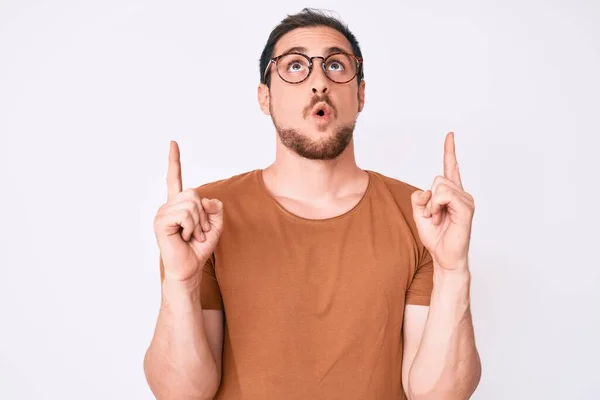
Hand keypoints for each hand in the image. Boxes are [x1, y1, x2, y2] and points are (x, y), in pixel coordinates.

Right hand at [153, 141, 223, 281]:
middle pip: (194, 194)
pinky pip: (185, 214)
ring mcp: (162, 213)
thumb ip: (216, 209)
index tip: (173, 142)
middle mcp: (168, 205)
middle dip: (204, 215)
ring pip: (191, 204)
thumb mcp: (215, 226)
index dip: (174, 160)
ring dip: (198, 224)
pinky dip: (191, 227)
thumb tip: (208, 200)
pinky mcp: (160, 222)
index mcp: (178, 204)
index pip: (175, 178)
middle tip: (199, 232)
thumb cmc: (198, 248)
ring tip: (191, 236)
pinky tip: (183, 238)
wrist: (188, 269)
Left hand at [411, 132, 474, 271]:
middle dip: (428, 199)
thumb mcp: (419, 213)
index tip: (450, 135)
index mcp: (452, 193)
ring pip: (439, 186)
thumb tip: (426, 191)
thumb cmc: (435, 236)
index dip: (449, 150)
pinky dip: (436, 207)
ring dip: (431, 205)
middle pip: (437, 179)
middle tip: (432, 216)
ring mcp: (466, 200)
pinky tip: (440, 219)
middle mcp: (461, 194)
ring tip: (437, 219)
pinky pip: (444, 195)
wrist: (444, 257)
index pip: (451, 167)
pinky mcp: (466, 208)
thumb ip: (419, 198)